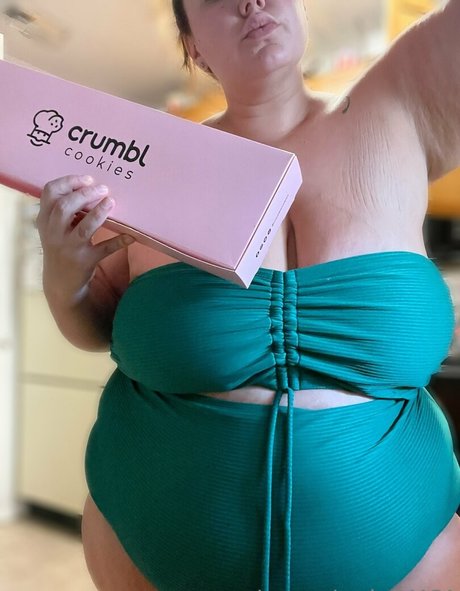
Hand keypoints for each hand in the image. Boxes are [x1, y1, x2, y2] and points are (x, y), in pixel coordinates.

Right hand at [36, 174, 133, 305]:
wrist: (60, 282)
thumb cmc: (61, 246)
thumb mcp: (54, 228)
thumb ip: (66, 210)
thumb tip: (92, 188)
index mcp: (45, 220)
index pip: (49, 193)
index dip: (68, 182)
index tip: (87, 179)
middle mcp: (54, 233)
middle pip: (65, 207)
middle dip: (85, 195)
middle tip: (103, 188)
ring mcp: (70, 248)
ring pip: (84, 228)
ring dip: (98, 213)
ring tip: (111, 201)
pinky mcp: (85, 261)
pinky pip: (104, 249)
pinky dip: (118, 242)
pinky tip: (130, 235)